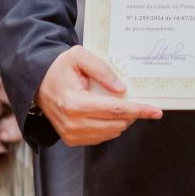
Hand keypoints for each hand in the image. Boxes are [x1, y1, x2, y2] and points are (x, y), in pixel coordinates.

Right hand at [36, 45, 160, 145]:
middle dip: (133, 114)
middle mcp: (72, 122)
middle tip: (138, 101)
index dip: (139, 110)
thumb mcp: (79, 56)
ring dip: (122, 121)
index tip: (157, 111)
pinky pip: (100, 137)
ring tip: (120, 104)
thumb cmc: (59, 67)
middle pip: (116, 123)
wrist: (37, 82)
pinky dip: (110, 127)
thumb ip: (102, 70)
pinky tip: (108, 114)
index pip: (115, 109)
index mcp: (74, 102)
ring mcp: (71, 134)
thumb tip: (121, 89)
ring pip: (110, 133)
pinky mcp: (71, 139)